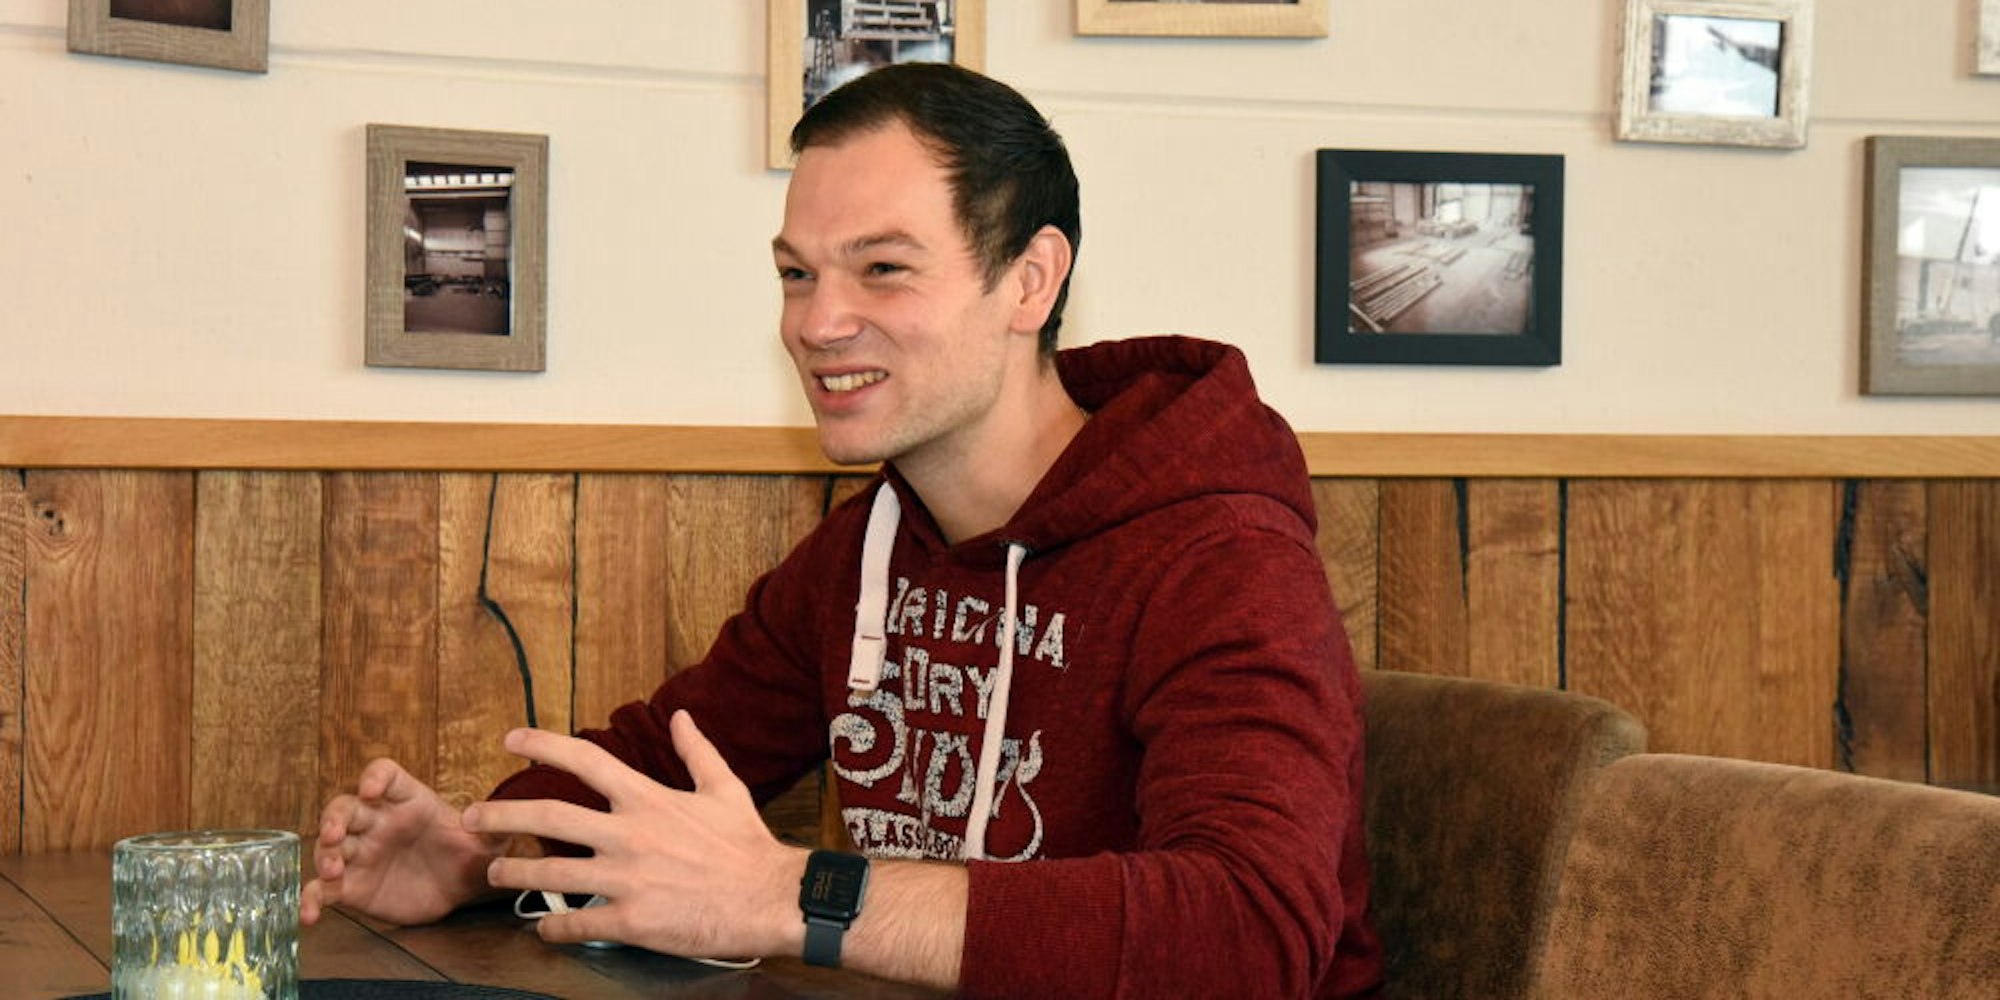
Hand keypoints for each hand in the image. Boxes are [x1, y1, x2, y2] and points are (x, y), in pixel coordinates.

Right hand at [301, 758, 511, 926]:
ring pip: (329, 847)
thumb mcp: (487, 841)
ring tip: (332, 872)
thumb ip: (493, 828)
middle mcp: (377, 822)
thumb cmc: (469, 853)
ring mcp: (360, 854)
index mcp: (408, 801)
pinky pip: (323, 890)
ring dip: (323, 856)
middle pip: (344, 808)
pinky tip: (307, 915)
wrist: (459, 889)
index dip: (375, 778)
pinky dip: (310, 900)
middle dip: (334, 818)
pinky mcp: (352, 887)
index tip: (372, 789)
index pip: (385, 775)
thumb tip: (498, 817)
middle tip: (334, 833)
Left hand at [462, 710, 806, 960]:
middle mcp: (629, 835)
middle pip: (549, 816)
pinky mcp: (631, 921)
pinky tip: (541, 927)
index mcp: (648, 799)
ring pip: (550, 873)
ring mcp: (626, 879)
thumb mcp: (725, 788)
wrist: (770, 898)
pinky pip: (576, 923)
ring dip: (514, 871)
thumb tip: (681, 715)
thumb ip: (697, 751)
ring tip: (495, 871)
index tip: (511, 740)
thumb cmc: (748, 846)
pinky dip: (551, 926)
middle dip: (501, 814)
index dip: (543, 745)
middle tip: (471, 815)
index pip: (585, 760)